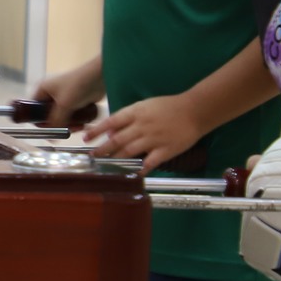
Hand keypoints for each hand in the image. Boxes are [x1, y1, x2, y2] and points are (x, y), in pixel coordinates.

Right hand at [29, 62, 103, 128]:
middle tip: (67, 129)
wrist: (100, 76)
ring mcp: (64, 98)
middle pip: (49, 116)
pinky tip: (83, 123)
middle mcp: (51, 94)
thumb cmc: (77, 86)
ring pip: (62, 118)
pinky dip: (78, 120)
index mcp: (42, 90)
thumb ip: (55, 121)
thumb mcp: (63, 105)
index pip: (33, 109)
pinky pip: (72, 116)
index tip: (48, 130)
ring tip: (79, 127)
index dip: (38, 120)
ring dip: (70, 125)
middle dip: (58, 125)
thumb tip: (50, 138)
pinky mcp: (76, 102)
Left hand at [84, 95, 202, 170]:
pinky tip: (133, 174)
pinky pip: (150, 162)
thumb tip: (111, 131)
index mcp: (136, 112)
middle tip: (93, 156)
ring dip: (116, 159)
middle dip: (102, 149)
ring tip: (106, 165)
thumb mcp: (145, 106)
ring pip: (129, 151)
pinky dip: (141, 169)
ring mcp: (154, 139)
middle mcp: (142, 126)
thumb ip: (128, 117)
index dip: (96, 131)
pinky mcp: (165, 150)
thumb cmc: (168, 106)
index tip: (85, 138)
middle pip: (117, 140)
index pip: (111, 122)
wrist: (195, 110)